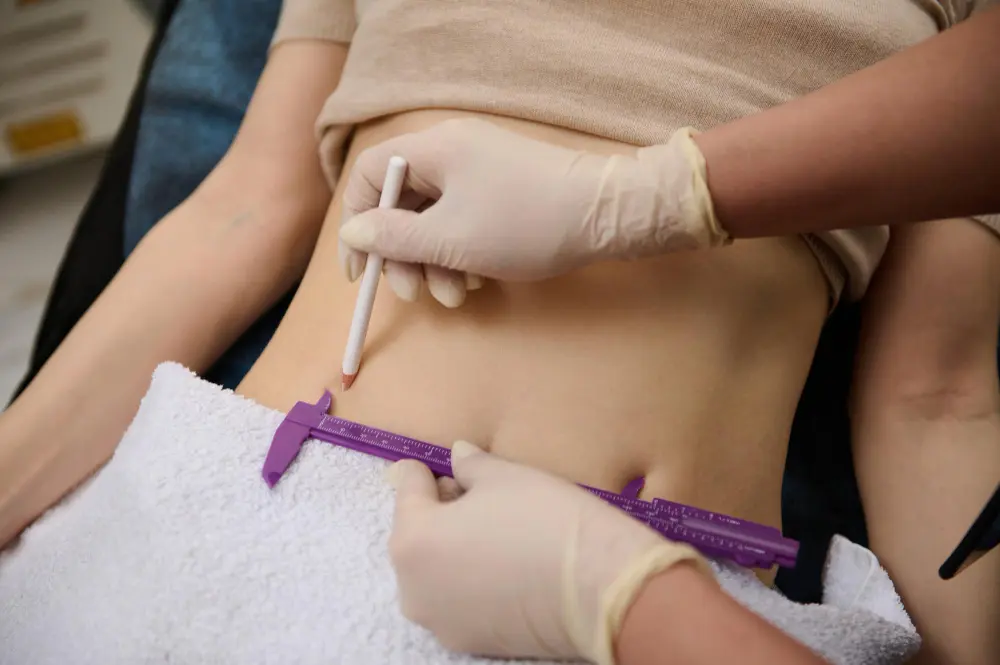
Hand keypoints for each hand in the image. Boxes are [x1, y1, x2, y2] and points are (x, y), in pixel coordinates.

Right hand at [339, 119, 728, 307]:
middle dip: (404, 255)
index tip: (358, 269)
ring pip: (434, 218)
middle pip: (401, 202)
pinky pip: (462, 219)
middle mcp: (452, 150)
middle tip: (415, 293)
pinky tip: (480, 280)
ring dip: (436, 262)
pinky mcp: (503, 188)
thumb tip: (353, 231)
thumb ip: (394, 238)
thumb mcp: (451, 239)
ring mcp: (480, 168)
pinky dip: (462, 252)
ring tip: (459, 296)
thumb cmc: (526, 223)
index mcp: (433, 148)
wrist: (608, 215)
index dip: (357, 223)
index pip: (369, 175)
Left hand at [386, 441, 711, 664]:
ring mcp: (438, 620)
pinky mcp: (467, 641)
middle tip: (478, 494)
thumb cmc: (546, 520)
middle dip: (440, 510)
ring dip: (453, 546)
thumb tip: (457, 455)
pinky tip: (504, 563)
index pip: (406, 488)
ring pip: (434, 568)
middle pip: (416, 532)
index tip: (441, 463)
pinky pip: (456, 597)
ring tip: (495, 530)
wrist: (600, 589)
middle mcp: (412, 587)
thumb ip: (470, 465)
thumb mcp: (505, 476)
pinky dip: (470, 577)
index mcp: (412, 540)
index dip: (426, 470)